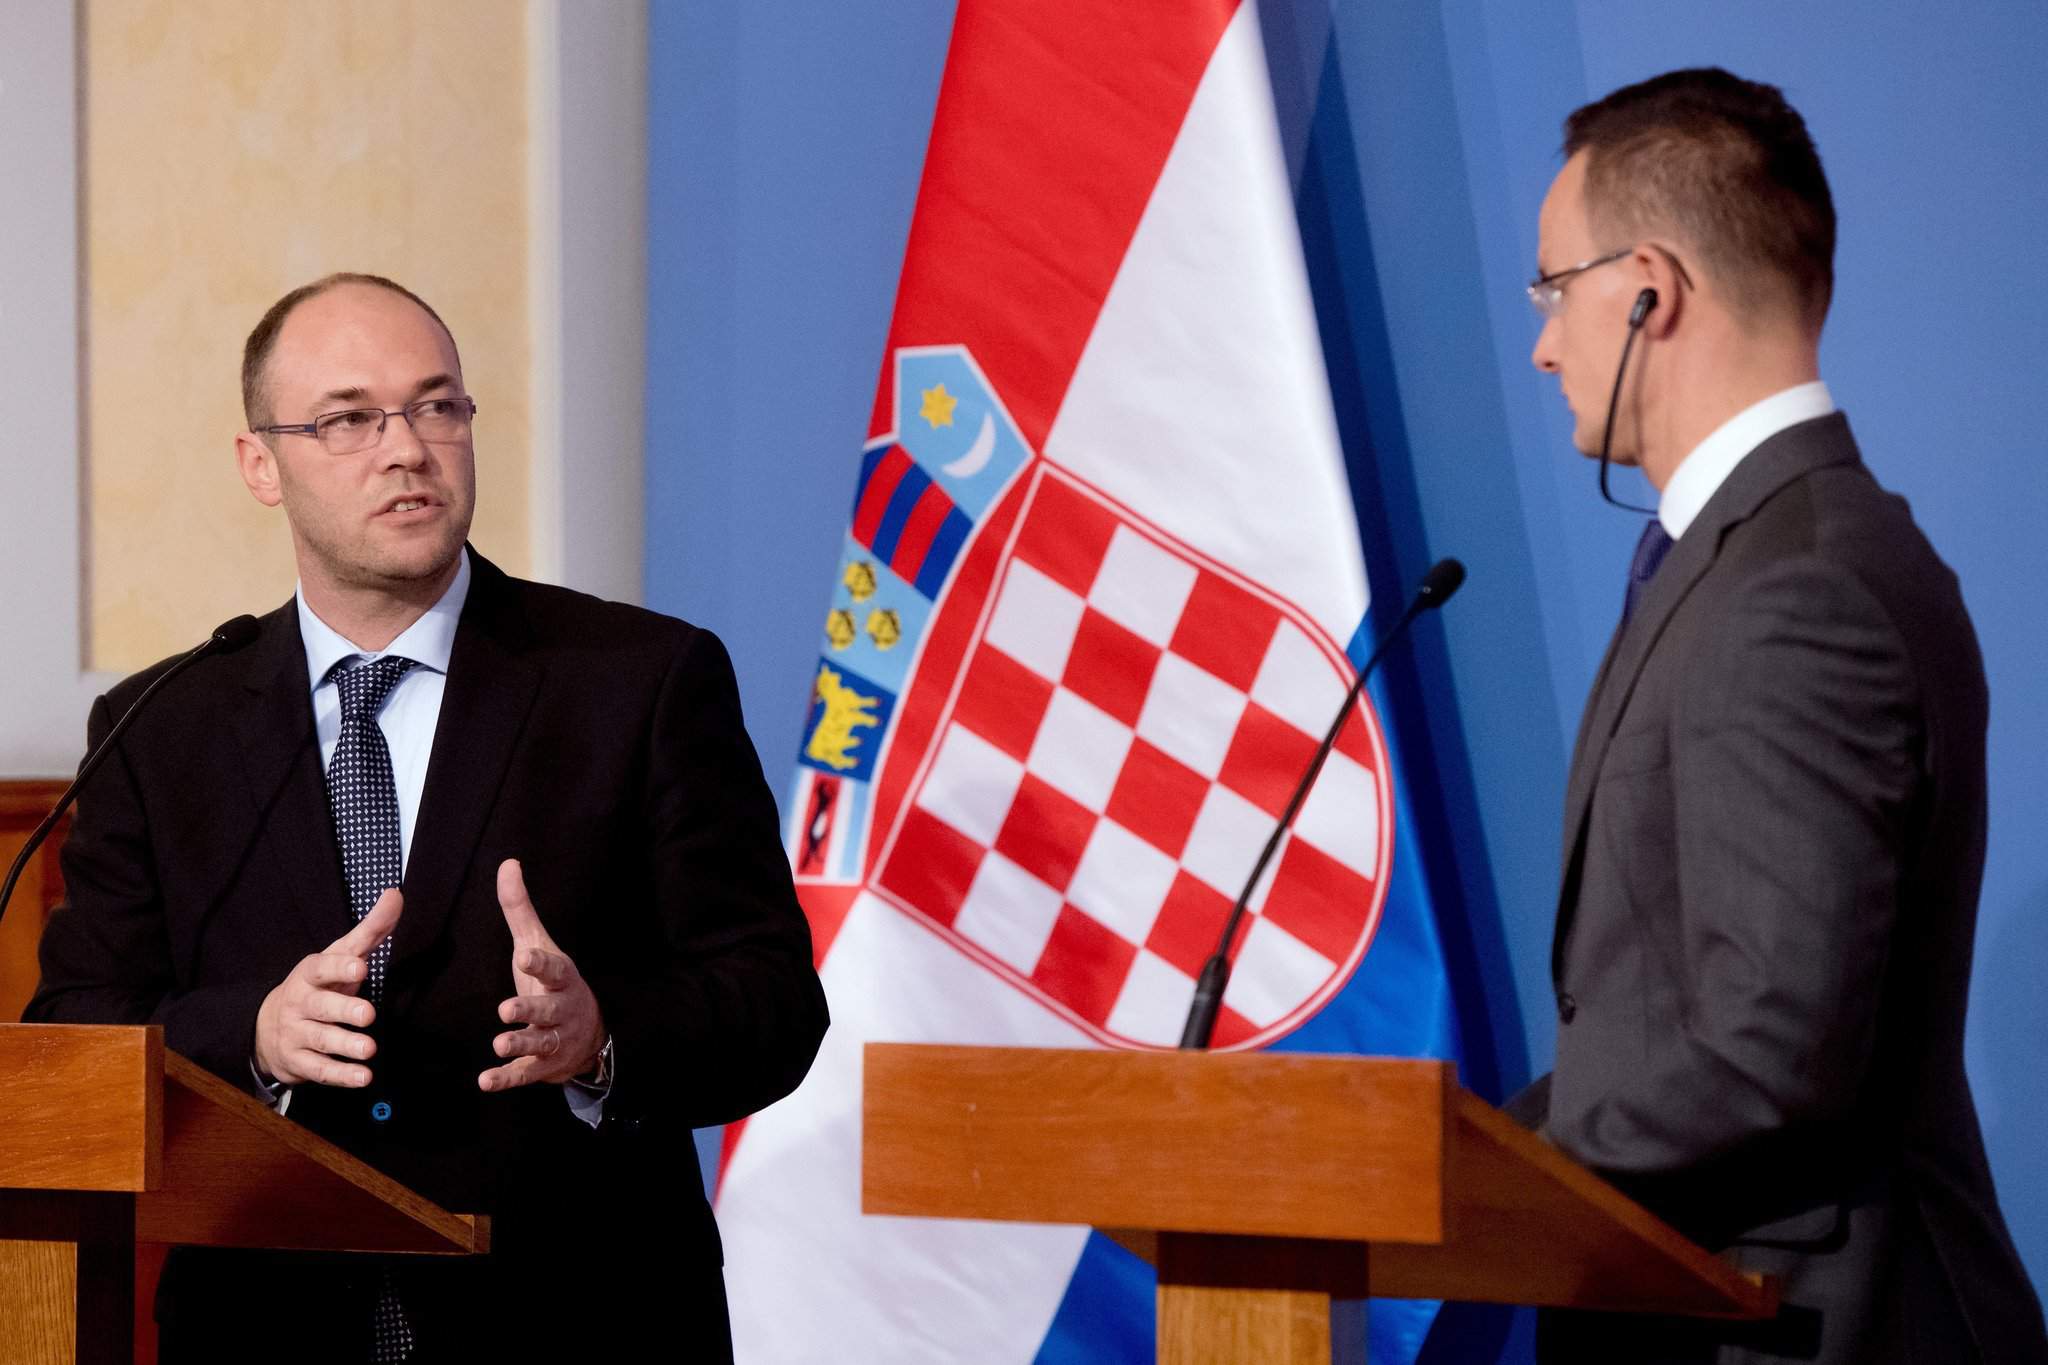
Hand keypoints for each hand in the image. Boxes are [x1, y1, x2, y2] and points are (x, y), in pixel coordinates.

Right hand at [253, 888, 400, 1087]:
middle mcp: (301, 1003)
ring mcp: (297, 1034)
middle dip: (344, 1010)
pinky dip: (341, 1076)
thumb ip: (371, 930)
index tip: (361, 967)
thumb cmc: (319, 985)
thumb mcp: (340, 956)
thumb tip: (396, 894)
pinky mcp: (299, 1063)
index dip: (340, 968)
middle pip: (321, 1007)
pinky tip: (363, 1078)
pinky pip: (319, 1071)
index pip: (323, 968)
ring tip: (369, 1050)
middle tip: (368, 1015)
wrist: (267, 1026)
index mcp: (311, 974)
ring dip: (345, 1046)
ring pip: (321, 1040)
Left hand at [479, 859, 606, 1091]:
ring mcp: (554, 1040)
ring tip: (499, 1043)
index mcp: (561, 978)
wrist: (587, 1035)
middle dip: (530, 1010)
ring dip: (520, 1044)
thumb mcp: (538, 945)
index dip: (541, 964)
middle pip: (549, 1009)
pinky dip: (506, 1078)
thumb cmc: (554, 983)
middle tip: (506, 1009)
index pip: (554, 969)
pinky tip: (485, 1081)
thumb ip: (520, 910)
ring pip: (540, 1043)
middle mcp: (562, 1010)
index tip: (525, 956)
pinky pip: (524, 1074)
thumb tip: (508, 863)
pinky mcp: (542, 1067)